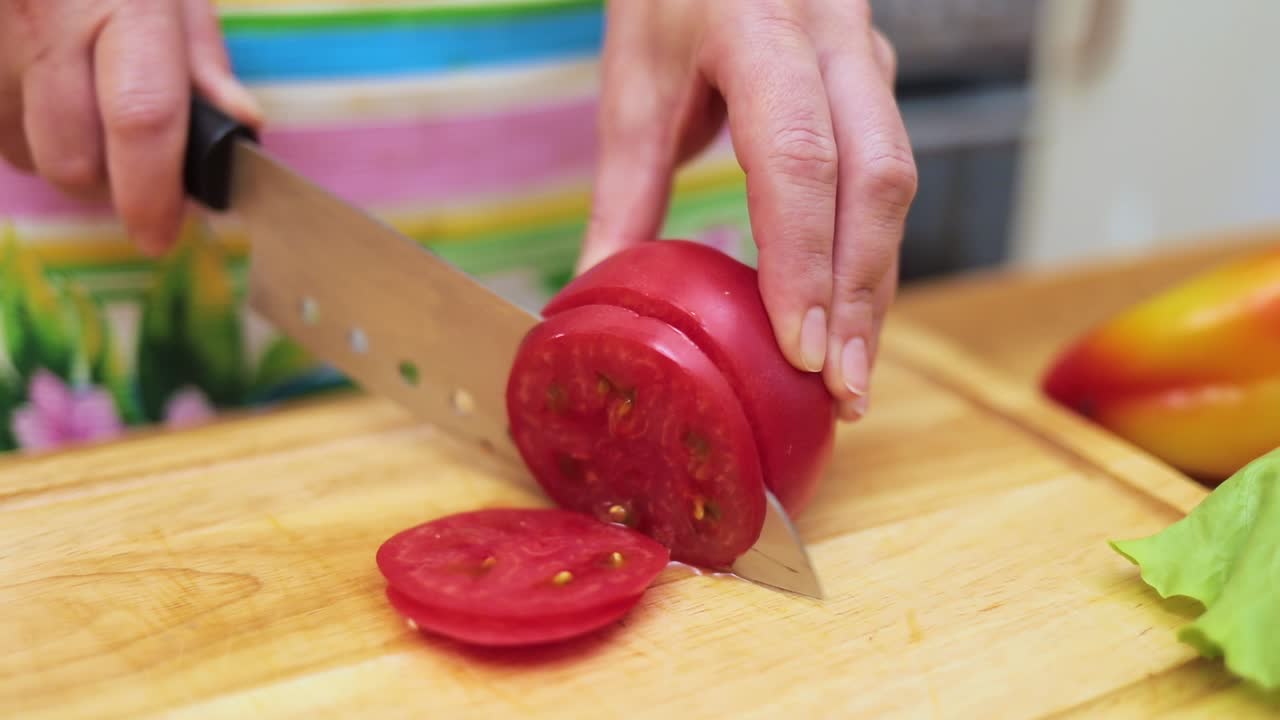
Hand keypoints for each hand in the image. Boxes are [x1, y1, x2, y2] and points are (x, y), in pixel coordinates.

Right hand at [0, 0, 261, 254]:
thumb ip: (202, 58)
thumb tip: (240, 127)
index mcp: (121, 4)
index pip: (142, 117)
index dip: (153, 192)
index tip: (161, 235)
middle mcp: (44, 21)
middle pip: (70, 157)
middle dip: (107, 183)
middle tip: (131, 165)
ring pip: (20, 151)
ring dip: (56, 154)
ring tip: (78, 108)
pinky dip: (15, 128)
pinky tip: (36, 92)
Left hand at [580, 0, 916, 420]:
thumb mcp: (635, 82)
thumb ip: (624, 190)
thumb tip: (598, 295)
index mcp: (758, 30)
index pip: (798, 156)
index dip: (804, 259)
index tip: (799, 349)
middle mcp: (833, 40)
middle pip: (874, 182)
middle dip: (861, 297)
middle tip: (843, 393)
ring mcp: (866, 58)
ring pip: (896, 186)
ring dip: (877, 288)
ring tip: (852, 378)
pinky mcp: (876, 84)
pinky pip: (888, 180)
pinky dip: (872, 256)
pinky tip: (852, 316)